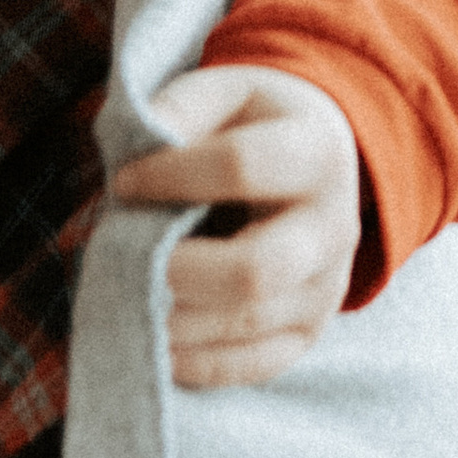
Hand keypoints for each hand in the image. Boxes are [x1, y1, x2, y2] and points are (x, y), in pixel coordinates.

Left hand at [110, 66, 363, 388]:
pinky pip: (251, 366)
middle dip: (174, 269)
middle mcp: (334, 228)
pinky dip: (194, 362)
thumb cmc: (253, 125)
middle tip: (124, 257)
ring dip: (172, 318)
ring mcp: (326, 289)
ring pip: (246, 324)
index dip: (170, 176)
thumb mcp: (226, 91)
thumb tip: (143, 143)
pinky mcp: (308, 333)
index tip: (122, 180)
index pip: (241, 167)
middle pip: (254, 270)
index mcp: (317, 153)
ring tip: (125, 297)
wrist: (318, 163)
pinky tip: (155, 339)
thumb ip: (182, 105)